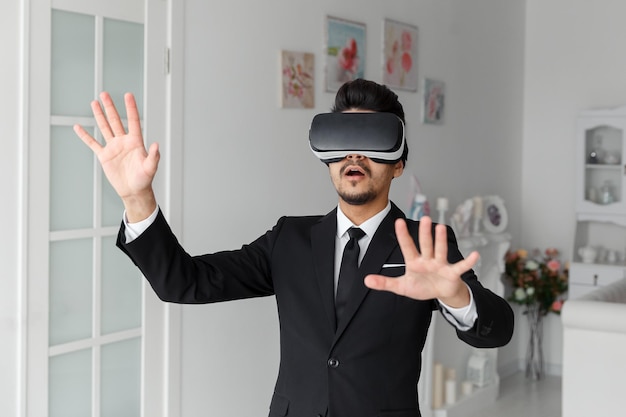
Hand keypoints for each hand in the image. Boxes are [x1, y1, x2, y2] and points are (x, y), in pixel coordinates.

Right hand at [73, 92, 158, 221]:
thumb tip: (156, 145)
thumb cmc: (144, 179)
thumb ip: (153, 156)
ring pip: (104, 128)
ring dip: (99, 116)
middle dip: (110, 107)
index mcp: (135, 142)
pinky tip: (78, 127)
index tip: (128, 95)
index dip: (130, 108)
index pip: (133, 121)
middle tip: (104, 94)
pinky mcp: (104, 156)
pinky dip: (85, 136)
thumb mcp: (150, 168)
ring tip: (94, 103)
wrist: (133, 191)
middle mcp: (123, 141)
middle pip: (115, 120)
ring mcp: (113, 147)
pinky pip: (93, 143)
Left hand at [364, 216, 478, 307]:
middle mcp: (428, 259)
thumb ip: (385, 283)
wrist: (440, 293)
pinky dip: (468, 261)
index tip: (399, 222)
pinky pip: (461, 266)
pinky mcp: (452, 273)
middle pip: (425, 244)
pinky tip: (475, 255)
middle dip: (425, 233)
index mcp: (414, 261)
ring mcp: (440, 264)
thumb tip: (366, 280)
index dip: (403, 235)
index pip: (407, 246)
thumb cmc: (422, 287)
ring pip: (440, 250)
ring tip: (441, 228)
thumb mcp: (402, 286)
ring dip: (441, 240)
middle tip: (425, 218)